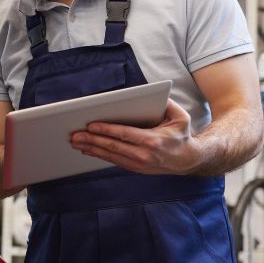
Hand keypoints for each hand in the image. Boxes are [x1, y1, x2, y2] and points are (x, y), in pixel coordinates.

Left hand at [69, 98, 201, 174]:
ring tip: (75, 142)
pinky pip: (113, 161)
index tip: (91, 125)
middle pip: (112, 146)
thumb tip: (153, 94)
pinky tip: (87, 150)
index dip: (106, 130)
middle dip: (92, 140)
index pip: (124, 134)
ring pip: (110, 156)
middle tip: (75, 135)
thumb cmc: (182, 135)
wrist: (188, 161)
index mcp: (153, 141)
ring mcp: (138, 164)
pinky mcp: (135, 168)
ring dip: (91, 149)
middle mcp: (144, 154)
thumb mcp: (181, 117)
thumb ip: (167, 104)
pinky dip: (99, 155)